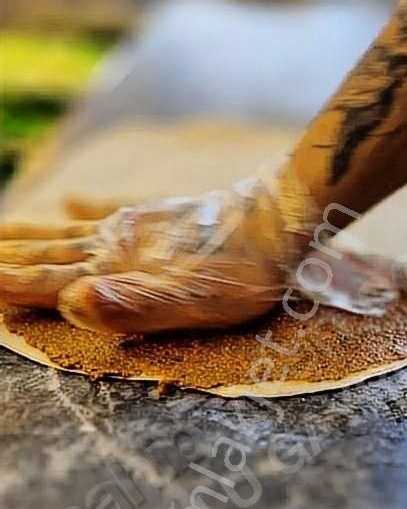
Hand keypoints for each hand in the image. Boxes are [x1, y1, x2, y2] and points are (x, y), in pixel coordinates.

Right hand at [0, 161, 316, 334]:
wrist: (278, 219)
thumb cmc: (240, 274)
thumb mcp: (192, 305)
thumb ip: (131, 308)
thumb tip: (70, 305)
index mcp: (114, 274)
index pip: (44, 283)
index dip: (6, 286)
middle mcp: (113, 248)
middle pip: (46, 255)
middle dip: (6, 260)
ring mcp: (134, 229)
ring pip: (68, 235)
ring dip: (31, 237)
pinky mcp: (159, 218)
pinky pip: (112, 210)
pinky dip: (87, 206)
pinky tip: (71, 200)